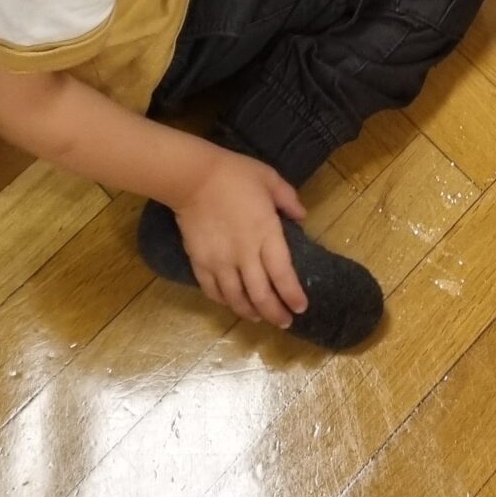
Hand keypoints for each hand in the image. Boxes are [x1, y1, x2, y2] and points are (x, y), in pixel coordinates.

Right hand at [171, 143, 307, 329]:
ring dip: (250, 312)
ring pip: (236, 298)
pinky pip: (213, 291)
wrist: (193, 177)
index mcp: (266, 233)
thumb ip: (288, 199)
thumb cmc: (235, 174)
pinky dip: (224, 301)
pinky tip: (231, 303)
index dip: (292, 295)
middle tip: (284, 323)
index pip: (282, 274)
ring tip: (259, 318)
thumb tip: (302, 218)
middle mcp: (245, 254)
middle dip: (274, 313)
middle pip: (261, 294)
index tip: (300, 308)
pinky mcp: (200, 263)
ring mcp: (220, 262)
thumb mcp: (269, 178)